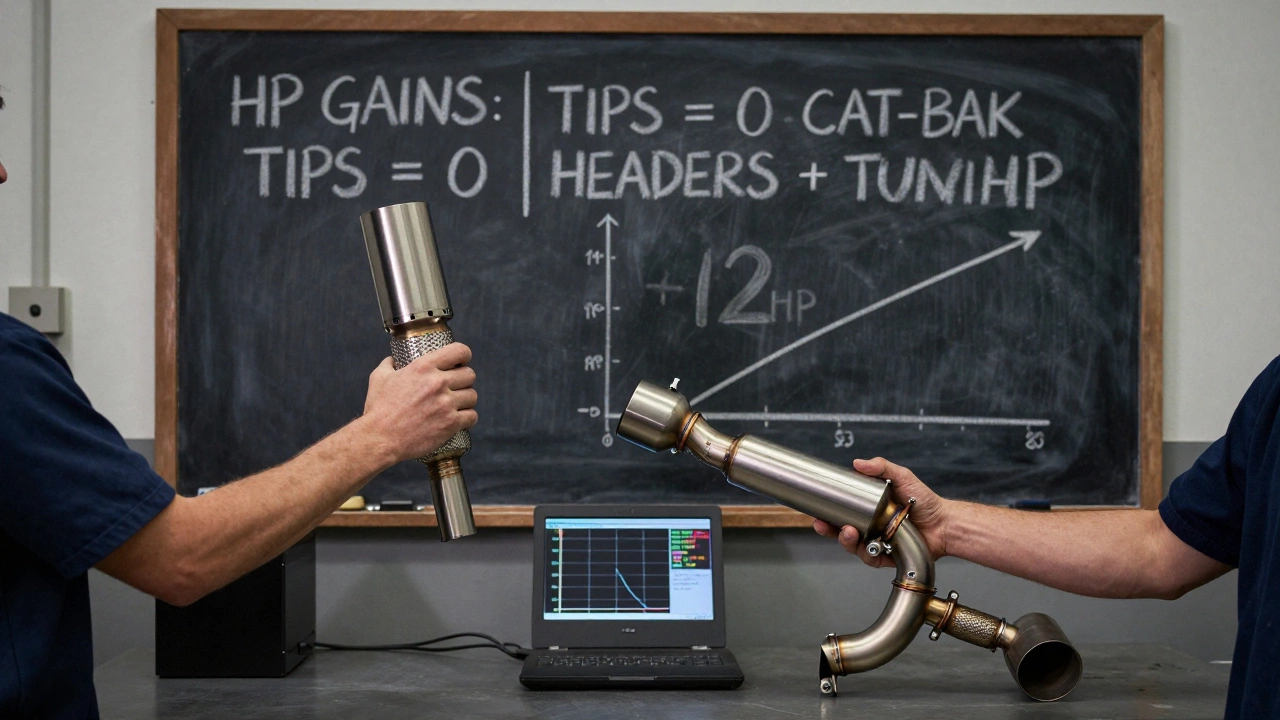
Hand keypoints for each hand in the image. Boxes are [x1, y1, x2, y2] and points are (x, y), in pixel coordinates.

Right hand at [360, 343, 477, 462]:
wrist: (380, 438)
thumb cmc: (378, 409)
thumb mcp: (379, 378)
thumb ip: (389, 364)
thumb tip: (393, 360)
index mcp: (423, 367)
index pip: (459, 351)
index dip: (464, 356)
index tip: (461, 362)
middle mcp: (438, 383)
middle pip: (470, 374)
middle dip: (464, 380)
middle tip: (456, 387)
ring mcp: (446, 404)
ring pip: (472, 396)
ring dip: (466, 399)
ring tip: (457, 404)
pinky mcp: (450, 423)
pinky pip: (472, 416)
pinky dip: (468, 417)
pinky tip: (461, 418)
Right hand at [813, 457, 948, 567]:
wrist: (943, 523)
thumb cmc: (923, 501)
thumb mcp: (902, 477)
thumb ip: (881, 467)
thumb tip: (858, 463)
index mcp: (868, 510)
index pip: (842, 513)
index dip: (828, 514)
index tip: (818, 511)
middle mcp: (870, 527)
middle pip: (841, 532)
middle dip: (829, 530)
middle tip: (824, 524)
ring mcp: (876, 543)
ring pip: (853, 547)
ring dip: (846, 541)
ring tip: (850, 532)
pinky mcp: (885, 557)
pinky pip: (870, 558)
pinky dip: (867, 553)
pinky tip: (869, 545)